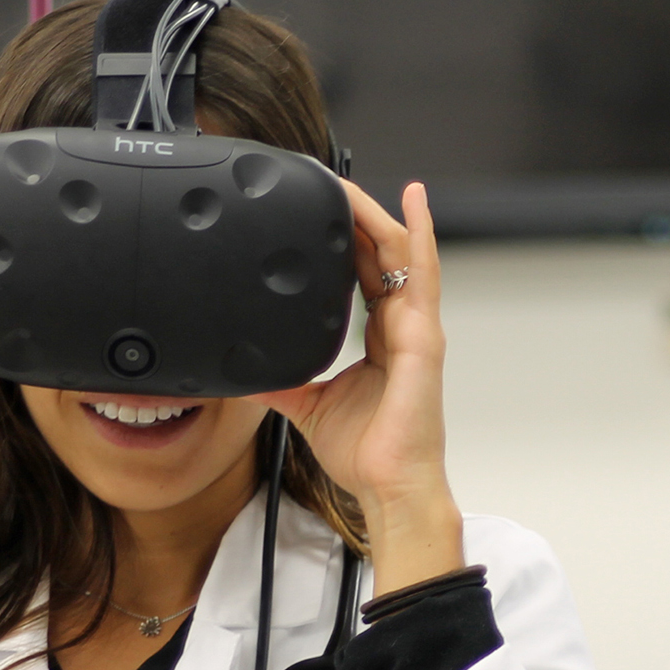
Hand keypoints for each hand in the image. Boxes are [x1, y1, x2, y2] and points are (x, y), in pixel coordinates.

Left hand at [249, 180, 462, 593]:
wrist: (388, 486)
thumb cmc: (366, 453)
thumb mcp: (308, 405)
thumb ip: (281, 380)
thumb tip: (245, 368)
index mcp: (380, 339)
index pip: (365, 273)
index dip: (345, 239)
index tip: (319, 213)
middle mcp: (402, 326)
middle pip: (382, 254)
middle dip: (356, 217)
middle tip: (328, 184)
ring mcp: (417, 328)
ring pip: (401, 252)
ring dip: (376, 214)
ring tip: (350, 183)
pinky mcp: (423, 337)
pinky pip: (424, 274)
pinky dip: (421, 234)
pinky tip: (412, 200)